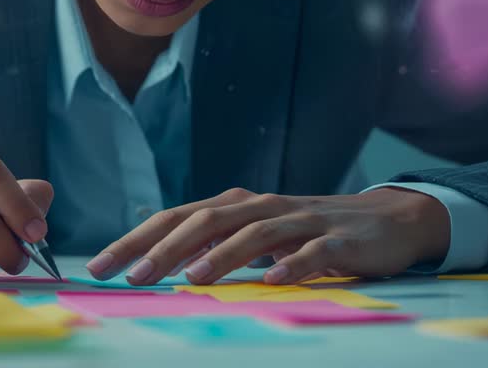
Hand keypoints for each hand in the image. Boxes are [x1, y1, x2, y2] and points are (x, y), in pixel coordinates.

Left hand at [84, 187, 449, 285]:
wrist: (387, 222)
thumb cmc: (311, 232)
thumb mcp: (258, 236)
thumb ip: (216, 244)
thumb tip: (163, 262)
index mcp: (238, 205)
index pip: (177, 218)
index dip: (136, 239)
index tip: (100, 265)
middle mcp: (264, 206)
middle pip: (207, 220)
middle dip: (165, 247)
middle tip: (133, 275)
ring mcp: (302, 221)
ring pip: (255, 233)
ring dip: (222, 255)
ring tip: (191, 279)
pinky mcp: (339, 241)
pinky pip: (313, 253)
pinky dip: (292, 266)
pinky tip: (273, 281)